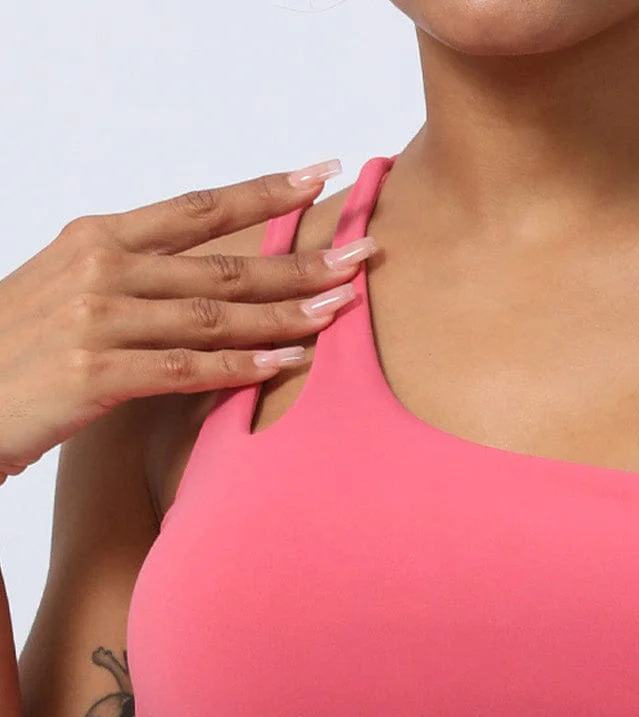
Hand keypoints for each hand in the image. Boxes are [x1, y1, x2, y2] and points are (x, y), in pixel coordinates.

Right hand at [0, 158, 373, 481]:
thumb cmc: (18, 352)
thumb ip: (132, 281)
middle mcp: (99, 269)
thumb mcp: (68, 294)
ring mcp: (95, 320)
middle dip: (299, 257)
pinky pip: (185, 369)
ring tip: (341, 309)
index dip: (262, 192)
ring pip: (213, 313)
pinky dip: (241, 366)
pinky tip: (286, 363)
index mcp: (95, 239)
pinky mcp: (93, 376)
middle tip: (362, 253)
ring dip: (285, 312)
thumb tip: (202, 281)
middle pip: (220, 261)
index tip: (320, 176)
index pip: (195, 208)